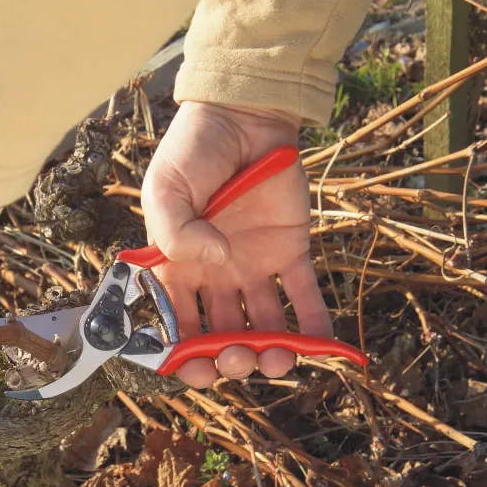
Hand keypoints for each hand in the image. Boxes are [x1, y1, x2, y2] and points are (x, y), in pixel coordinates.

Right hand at [141, 101, 331, 387]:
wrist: (241, 117)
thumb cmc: (192, 153)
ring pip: (263, 324)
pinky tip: (321, 346)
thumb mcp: (165, 188)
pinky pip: (303, 295)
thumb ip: (175, 230)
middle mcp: (214, 276)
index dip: (183, 355)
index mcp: (177, 268)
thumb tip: (215, 263)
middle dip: (229, 357)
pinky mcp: (289, 252)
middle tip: (237, 357)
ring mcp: (253, 267)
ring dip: (270, 351)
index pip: (177, 324)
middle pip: (222, 333)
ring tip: (277, 361)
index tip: (194, 369)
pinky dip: (314, 325)